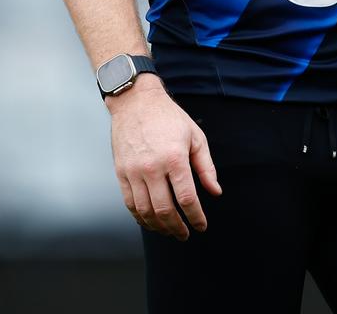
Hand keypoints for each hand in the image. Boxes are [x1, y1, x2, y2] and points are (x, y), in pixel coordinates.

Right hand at [109, 80, 222, 239]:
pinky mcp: (121, 173)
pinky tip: (151, 221)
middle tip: (185, 234)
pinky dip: (141, 218)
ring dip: (159, 227)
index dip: (196, 217)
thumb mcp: (195, 136)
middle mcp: (152, 167)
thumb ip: (206, 167)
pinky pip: (130, 204)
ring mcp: (134, 171)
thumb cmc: (169, 117)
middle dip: (177, 228)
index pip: (187, 198)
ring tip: (169, 231)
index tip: (201, 225)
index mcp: (174, 158)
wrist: (136, 102)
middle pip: (165, 210)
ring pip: (146, 212)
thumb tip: (215, 192)